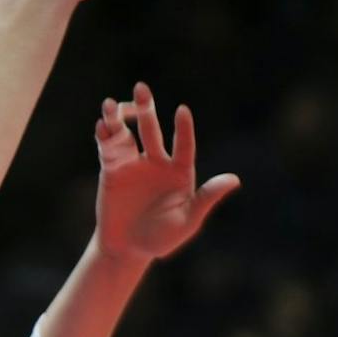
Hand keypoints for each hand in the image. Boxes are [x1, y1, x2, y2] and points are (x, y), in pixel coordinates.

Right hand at [93, 83, 240, 262]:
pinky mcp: (112, 170)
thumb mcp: (188, 220)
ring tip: (110, 105)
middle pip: (151, 130)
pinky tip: (102, 126)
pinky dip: (104, 136)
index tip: (182, 110)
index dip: (183, 128)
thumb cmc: (162, 238)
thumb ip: (207, 198)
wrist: (128, 249)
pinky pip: (108, 148)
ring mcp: (133, 164)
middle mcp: (156, 162)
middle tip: (141, 87)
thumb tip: (235, 179)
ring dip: (118, 117)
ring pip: (126, 133)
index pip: (184, 145)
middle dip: (146, 109)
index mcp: (179, 172)